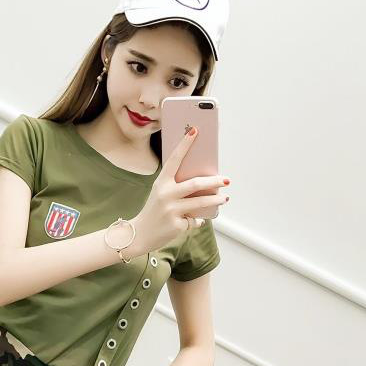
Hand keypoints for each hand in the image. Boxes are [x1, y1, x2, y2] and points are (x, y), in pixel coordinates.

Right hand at [133, 127, 230, 252]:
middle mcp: (165, 195)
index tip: (195, 130)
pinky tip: (193, 221)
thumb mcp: (160, 194)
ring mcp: (171, 210)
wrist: (139, 234)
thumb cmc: (154, 211)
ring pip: (200, 203)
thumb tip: (204, 183)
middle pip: (195, 184)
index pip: (174, 160)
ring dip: (216, 200)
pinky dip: (196, 221)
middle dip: (214, 181)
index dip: (184, 144)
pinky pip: (194, 221)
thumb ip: (177, 187)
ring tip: (224, 198)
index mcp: (161, 183)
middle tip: (226, 180)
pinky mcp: (176, 225)